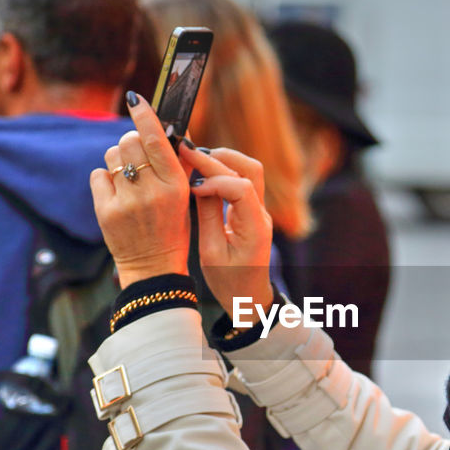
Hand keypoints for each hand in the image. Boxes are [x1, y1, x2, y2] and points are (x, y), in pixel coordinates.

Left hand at [90, 97, 191, 287]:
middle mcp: (151, 191)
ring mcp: (127, 201)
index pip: (156, 138)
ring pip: (112, 155)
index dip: (145, 114)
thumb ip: (176, 162)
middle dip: (132, 141)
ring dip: (119, 160)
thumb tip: (168, 125)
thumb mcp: (184, 195)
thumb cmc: (172, 226)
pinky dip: (106, 180)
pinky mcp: (106, 211)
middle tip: (138, 155)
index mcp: (176, 185)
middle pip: (129, 141)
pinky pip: (98, 175)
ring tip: (129, 178)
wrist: (154, 266)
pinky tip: (117, 194)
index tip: (136, 97)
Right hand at [181, 143, 274, 315]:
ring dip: (223, 160)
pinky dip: (223, 171)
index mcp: (255, 227)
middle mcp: (262, 214)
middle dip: (218, 158)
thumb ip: (208, 216)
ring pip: (250, 171)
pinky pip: (242, 181)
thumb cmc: (229, 282)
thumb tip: (198, 183)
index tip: (191, 185)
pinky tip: (201, 172)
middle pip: (250, 169)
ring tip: (194, 159)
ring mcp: (260, 211)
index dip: (214, 179)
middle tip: (187, 152)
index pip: (240, 187)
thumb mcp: (211, 253)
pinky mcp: (252, 211)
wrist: (248, 297)